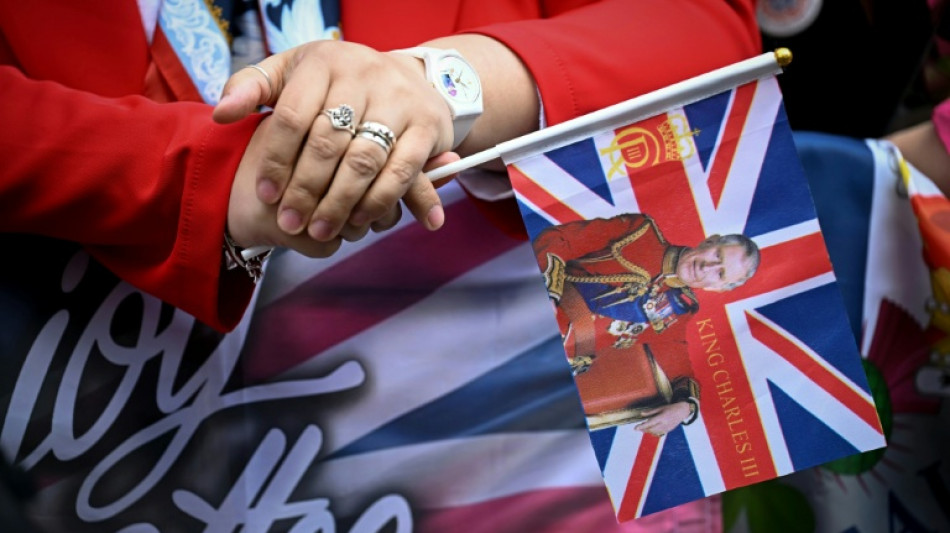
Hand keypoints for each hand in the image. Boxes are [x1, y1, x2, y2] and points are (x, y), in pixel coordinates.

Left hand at [214, 40, 455, 242]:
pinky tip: (360, 221)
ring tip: (320, 231)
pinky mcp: (427, 125)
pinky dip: (380, 200)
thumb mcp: (293, 73)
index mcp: (324, 62)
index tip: (266, 195)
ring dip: (340, 203)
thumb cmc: (338, 83)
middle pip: (328, 142)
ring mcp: (399, 100)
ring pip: (364, 160)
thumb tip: (221, 114)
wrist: (410, 76)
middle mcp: (364, 75)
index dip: (277, 159)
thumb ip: (252, 88)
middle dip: (306, 190)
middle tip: (291, 223)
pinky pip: (401, 170)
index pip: (293, 116)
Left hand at [634, 402, 692, 436]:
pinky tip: (651, 430)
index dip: (642, 426)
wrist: (682, 411)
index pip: (649, 423)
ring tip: (643, 429)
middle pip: (651, 429)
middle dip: (643, 429)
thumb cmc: (670, 408)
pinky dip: (654, 432)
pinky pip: (659, 433)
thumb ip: (651, 412)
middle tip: (638, 428)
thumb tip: (641, 414)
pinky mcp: (669, 430)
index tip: (635, 428)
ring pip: (655, 432)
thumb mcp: (660, 408)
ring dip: (648, 431)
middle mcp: (664, 424)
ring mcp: (667, 428)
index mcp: (662, 417)